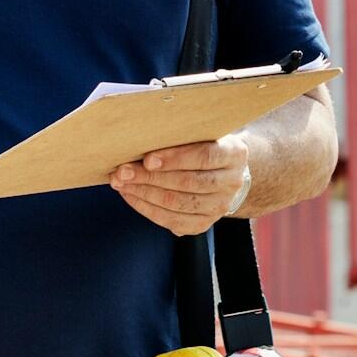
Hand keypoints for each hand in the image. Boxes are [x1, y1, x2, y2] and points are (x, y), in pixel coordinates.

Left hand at [110, 132, 252, 235]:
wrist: (223, 171)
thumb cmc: (204, 144)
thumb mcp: (202, 133)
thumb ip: (182, 134)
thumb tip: (143, 136)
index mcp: (234, 154)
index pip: (205, 156)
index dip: (176, 158)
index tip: (147, 159)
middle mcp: (231, 182)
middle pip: (188, 182)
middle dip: (151, 177)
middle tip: (123, 171)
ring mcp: (219, 207)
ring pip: (178, 203)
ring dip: (144, 193)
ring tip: (121, 183)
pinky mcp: (204, 223)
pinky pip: (172, 220)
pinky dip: (147, 208)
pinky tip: (131, 196)